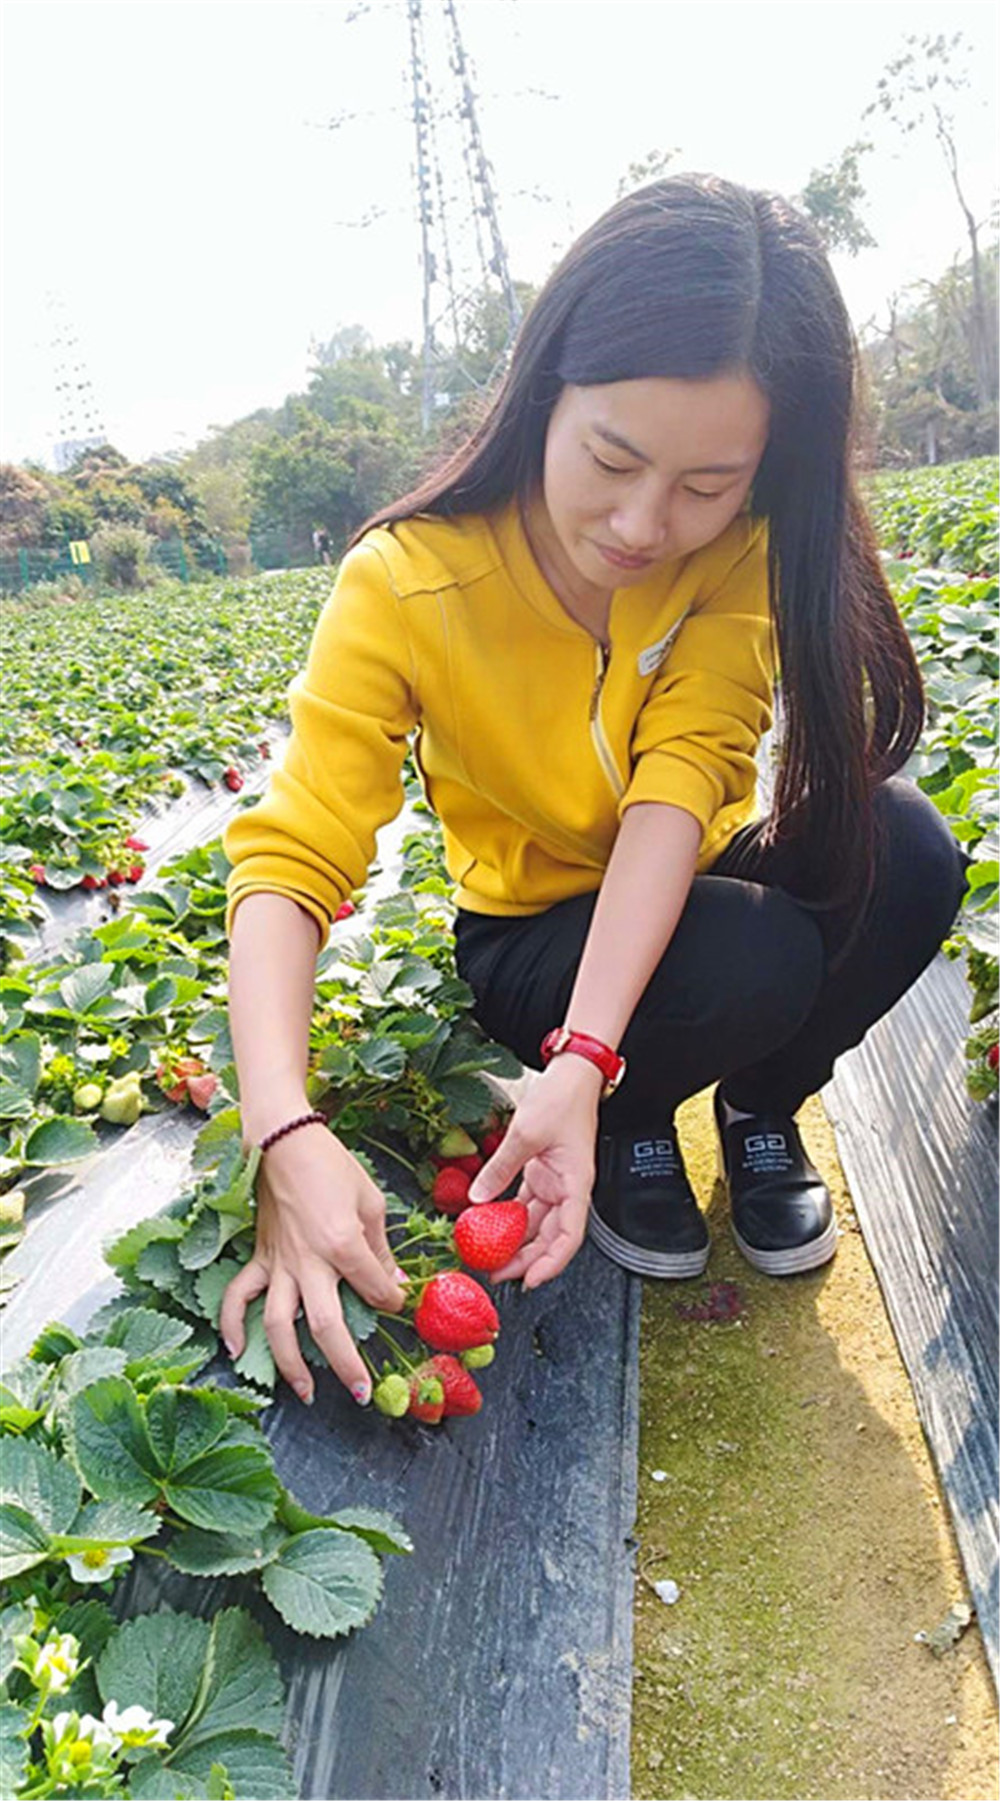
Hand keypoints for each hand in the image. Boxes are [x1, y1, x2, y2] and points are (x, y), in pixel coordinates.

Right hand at [218, 1127, 408, 1406]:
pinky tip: (236, 1349)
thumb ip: (380, 1248)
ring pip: (279, 1325)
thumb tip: (394, 1283)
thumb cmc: (331, 1164)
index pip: (375, 1291)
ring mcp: (278, 1264)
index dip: (393, 1303)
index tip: (400, 1306)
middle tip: (362, 1393)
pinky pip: (238, 1296)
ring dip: (290, 1364)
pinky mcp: (258, 1257)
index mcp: (343, 1245)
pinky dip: (232, 1324)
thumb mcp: (370, 1201)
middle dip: (347, 1365)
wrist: (283, 1140)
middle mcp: (309, 1262)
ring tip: (305, 1393)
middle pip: (327, 1327)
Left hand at [466, 1059, 601, 1288]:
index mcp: (577, 1184)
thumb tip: (476, 1200)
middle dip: (526, 1260)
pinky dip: (509, 1218)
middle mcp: (569, 1189)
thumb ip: (500, 1168)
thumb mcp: (525, 1133)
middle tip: (496, 1274)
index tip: (529, 1280)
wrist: (572, 1073)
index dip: (551, 1263)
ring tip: (488, 1257)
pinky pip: (526, 1205)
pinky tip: (488, 1226)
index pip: (569, 1237)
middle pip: (550, 1237)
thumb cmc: (562, 1098)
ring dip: (515, 1242)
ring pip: (536, 1224)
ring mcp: (555, 1182)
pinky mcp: (542, 1173)